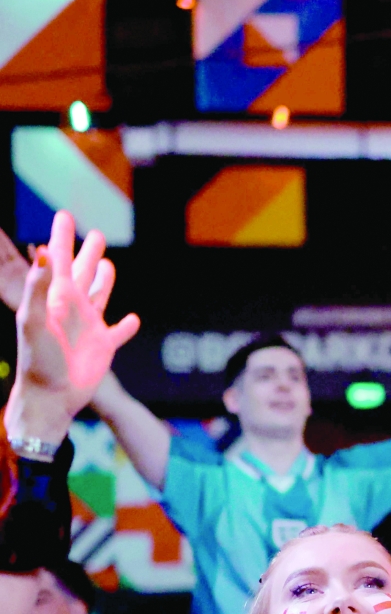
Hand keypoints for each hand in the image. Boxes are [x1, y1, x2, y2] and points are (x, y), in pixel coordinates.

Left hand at [4, 213, 138, 444]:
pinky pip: (119, 332)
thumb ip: (38, 286)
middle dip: (88, 252)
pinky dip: (127, 326)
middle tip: (96, 234)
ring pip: (100, 296)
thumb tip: (43, 251)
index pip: (58, 258)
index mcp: (55, 297)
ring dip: (105, 280)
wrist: (51, 398)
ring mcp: (89, 326)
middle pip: (83, 272)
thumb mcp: (34, 321)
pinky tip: (133, 319)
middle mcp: (72, 308)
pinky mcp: (104, 346)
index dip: (62, 236)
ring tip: (108, 265)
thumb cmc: (38, 361)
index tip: (64, 215)